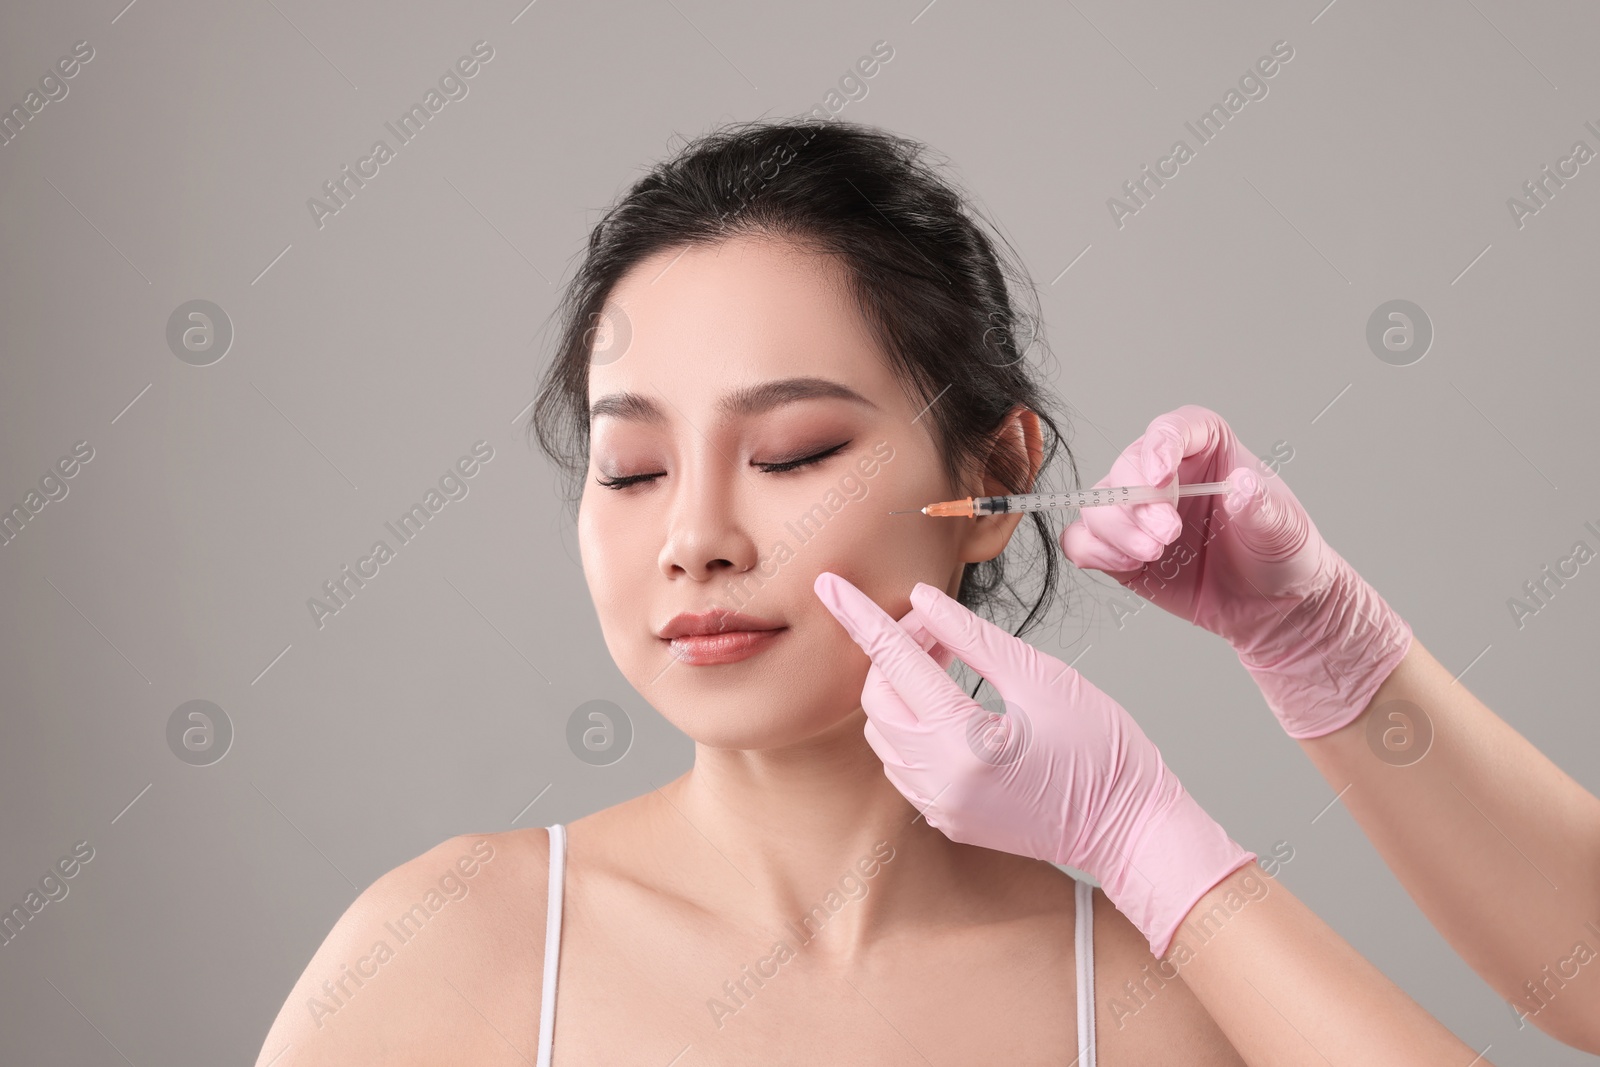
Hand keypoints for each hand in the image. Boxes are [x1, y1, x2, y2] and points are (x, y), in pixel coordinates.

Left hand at [813, 570, 1253, 958]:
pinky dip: (911, 724)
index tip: (829, 585)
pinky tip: (951, 703)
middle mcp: (938, 779)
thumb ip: (974, 637)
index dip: (859, 617)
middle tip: (940, 627)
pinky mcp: (945, 820)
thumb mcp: (1044, 678)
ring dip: (902, 687)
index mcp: (964, 739)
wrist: (1131, 831)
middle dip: (898, 650)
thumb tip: (924, 600)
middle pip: (879, 696)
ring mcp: (938, 806)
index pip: (894, 661)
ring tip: (950, 660)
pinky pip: (902, 763)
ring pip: (884, 730)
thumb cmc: (1103, 752)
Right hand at [1059, 404, 1411, 738]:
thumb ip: (1263, 506)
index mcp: (1207, 447)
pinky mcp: (1120, 548)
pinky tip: (1127, 565)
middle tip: (1167, 535)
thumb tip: (1242, 486)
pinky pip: (1083, 540)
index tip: (1161, 475)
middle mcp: (1167, 472)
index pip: (1174, 428)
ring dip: (1117, 530)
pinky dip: (1094, 551)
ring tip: (1153, 554)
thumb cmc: (1281, 555)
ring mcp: (1138, 511)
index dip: (1160, 445)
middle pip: (1129, 466)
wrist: (1272, 607)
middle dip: (1139, 501)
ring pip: (1100, 503)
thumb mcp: (1284, 528)